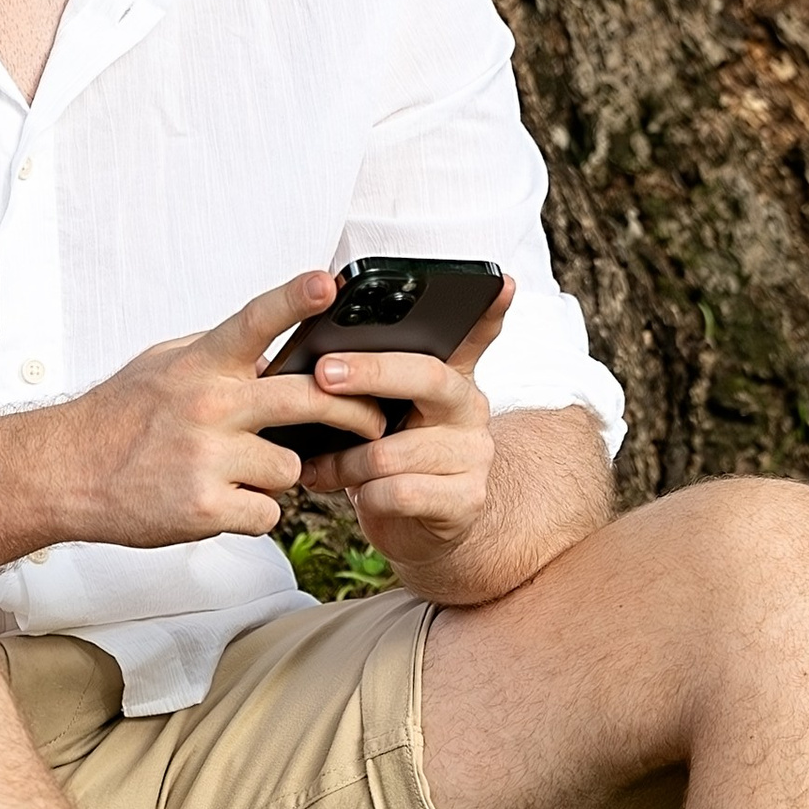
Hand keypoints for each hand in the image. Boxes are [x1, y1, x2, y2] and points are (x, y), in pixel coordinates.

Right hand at [52, 271, 387, 548]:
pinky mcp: (204, 506)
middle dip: (354, 413)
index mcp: (201, 363)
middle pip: (308, 400)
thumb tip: (273, 350)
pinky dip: (254, 512)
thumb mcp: (165, 364)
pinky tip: (223, 501)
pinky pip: (267, 512)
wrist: (67, 472)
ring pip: (291, 467)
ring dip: (280, 475)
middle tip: (376, 420)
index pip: (255, 321)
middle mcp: (208, 405)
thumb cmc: (120, 416)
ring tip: (242, 472)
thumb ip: (220, 355)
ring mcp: (207, 457)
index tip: (329, 283)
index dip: (295, 298)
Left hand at [301, 281, 514, 580]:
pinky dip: (366, 496)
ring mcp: (474, 454)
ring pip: (396, 448)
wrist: (418, 529)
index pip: (476, 333)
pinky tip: (353, 497)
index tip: (499, 279)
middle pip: (427, 375)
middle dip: (370, 371)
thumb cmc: (389, 460)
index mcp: (449, 376)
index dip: (490, 308)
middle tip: (324, 372)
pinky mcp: (466, 500)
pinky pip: (403, 491)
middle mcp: (470, 406)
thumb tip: (308, 355)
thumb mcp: (382, 414)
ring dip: (347, 460)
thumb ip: (363, 381)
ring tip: (318, 465)